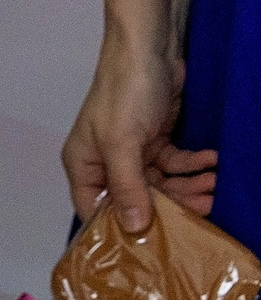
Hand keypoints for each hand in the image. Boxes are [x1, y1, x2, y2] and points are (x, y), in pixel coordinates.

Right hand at [63, 36, 218, 227]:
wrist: (149, 50)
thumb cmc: (123, 97)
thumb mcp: (122, 144)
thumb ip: (128, 188)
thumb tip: (132, 231)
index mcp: (85, 166)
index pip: (95, 210)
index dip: (119, 231)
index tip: (150, 249)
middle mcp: (106, 164)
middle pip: (136, 200)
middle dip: (170, 206)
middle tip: (204, 211)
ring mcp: (132, 152)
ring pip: (161, 184)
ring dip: (188, 186)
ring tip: (214, 185)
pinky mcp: (155, 139)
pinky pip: (175, 163)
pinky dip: (194, 165)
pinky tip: (212, 162)